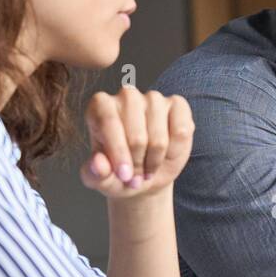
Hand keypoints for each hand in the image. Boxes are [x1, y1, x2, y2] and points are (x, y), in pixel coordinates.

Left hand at [79, 88, 193, 198]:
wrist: (146, 175)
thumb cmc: (118, 173)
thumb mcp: (102, 180)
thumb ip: (94, 174)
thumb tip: (98, 164)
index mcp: (100, 106)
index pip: (109, 123)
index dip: (118, 153)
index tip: (124, 176)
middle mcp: (127, 96)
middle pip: (136, 136)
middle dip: (137, 163)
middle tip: (135, 177)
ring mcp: (154, 98)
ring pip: (159, 138)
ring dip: (155, 161)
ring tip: (147, 168)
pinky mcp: (178, 104)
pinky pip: (181, 131)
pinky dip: (175, 151)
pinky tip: (166, 153)